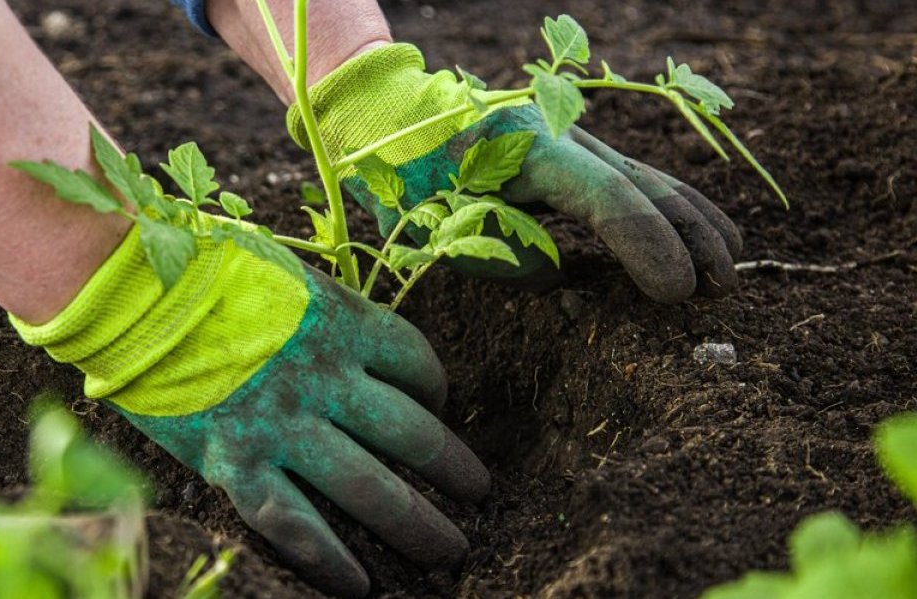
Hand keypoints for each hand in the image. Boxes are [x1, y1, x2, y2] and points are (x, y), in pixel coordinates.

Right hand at [12, 225, 488, 597]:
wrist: (125, 288)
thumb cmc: (200, 267)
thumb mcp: (282, 272)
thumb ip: (323, 308)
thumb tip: (349, 336)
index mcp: (341, 322)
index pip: (417, 363)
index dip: (437, 391)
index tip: (437, 407)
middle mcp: (325, 378)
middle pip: (412, 434)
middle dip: (454, 469)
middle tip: (480, 494)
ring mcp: (283, 426)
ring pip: (369, 487)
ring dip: (418, 523)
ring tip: (450, 550)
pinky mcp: (235, 463)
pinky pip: (297, 524)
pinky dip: (333, 560)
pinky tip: (361, 586)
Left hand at [289, 43, 742, 302]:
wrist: (391, 115)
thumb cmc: (403, 175)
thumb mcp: (433, 225)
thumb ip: (498, 255)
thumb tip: (558, 274)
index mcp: (527, 150)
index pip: (607, 200)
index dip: (648, 247)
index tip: (676, 293)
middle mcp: (561, 134)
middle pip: (644, 184)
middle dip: (689, 237)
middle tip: (719, 289)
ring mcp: (571, 137)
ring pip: (648, 176)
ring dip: (693, 221)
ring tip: (731, 266)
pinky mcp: (571, 149)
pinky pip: (632, 178)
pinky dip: (670, 207)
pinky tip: (701, 233)